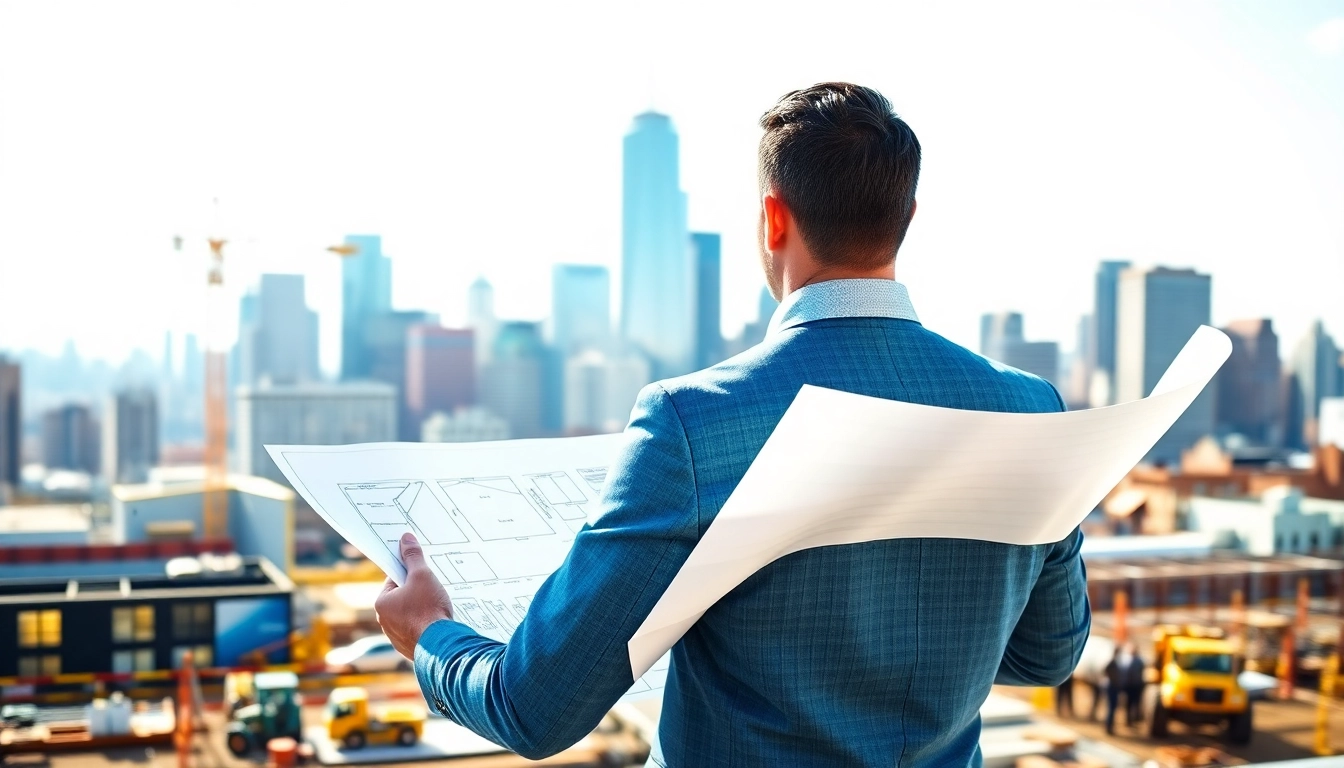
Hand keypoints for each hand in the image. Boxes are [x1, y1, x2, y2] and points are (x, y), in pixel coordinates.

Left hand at [374, 533, 454, 659]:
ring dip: (422, 609)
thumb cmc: (429, 608)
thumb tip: (405, 538)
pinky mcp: (409, 647)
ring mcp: (396, 636)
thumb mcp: (422, 575)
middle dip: (418, 592)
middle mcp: (385, 621)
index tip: (423, 574)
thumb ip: (413, 556)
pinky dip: (425, 625)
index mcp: (382, 603)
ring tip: (436, 608)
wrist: (441, 644)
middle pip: (402, 597)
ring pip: (410, 615)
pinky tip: (437, 623)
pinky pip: (416, 630)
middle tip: (433, 591)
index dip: (410, 574)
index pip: (394, 580)